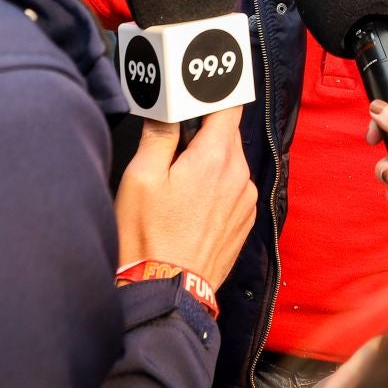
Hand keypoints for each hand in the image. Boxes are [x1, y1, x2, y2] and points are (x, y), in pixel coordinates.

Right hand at [115, 105, 255, 288]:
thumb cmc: (150, 239)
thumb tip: (167, 109)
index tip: (194, 97)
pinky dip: (215, 189)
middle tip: (172, 147)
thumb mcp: (141, 177)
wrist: (167, 292)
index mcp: (216, 157)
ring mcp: (246, 201)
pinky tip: (189, 207)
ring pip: (229, 164)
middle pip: (227, 135)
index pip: (228, 105)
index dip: (211, 95)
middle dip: (202, 134)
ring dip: (208, 164)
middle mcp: (240, 176)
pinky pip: (233, 190)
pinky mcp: (244, 222)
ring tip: (177, 185)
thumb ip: (159, 134)